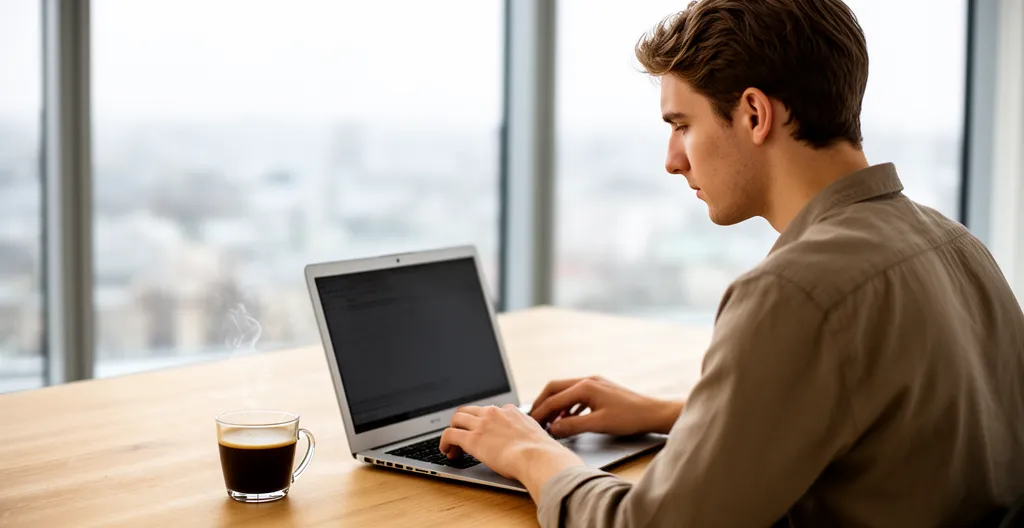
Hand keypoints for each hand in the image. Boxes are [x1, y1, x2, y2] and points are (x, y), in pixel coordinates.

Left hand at [439, 404, 584, 501]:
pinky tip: (447, 451)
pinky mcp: (472, 438)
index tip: (482, 432)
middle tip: (462, 435)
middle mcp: (495, 413)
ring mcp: (482, 424)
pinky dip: (444, 442)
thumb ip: (529, 435)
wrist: (539, 457)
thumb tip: (535, 446)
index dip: (483, 422)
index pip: (490, 411)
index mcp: (510, 412)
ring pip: (457, 418)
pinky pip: (449, 434)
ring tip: (452, 446)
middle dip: (464, 422)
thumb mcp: (536, 437)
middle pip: (470, 410)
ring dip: (452, 431)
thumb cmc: (542, 453)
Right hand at [529, 376, 683, 437]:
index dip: (541, 412)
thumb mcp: (599, 424)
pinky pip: (576, 395)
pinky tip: (567, 417)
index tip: (532, 423)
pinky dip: (568, 405)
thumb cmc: (630, 417)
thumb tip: (553, 428)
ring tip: (548, 419)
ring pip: (565, 390)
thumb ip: (573, 425)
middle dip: (543, 402)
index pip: (555, 398)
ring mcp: (594, 383)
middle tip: (534, 417)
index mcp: (585, 386)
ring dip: (555, 404)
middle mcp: (588, 380)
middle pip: (555, 388)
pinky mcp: (600, 389)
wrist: (652, 412)